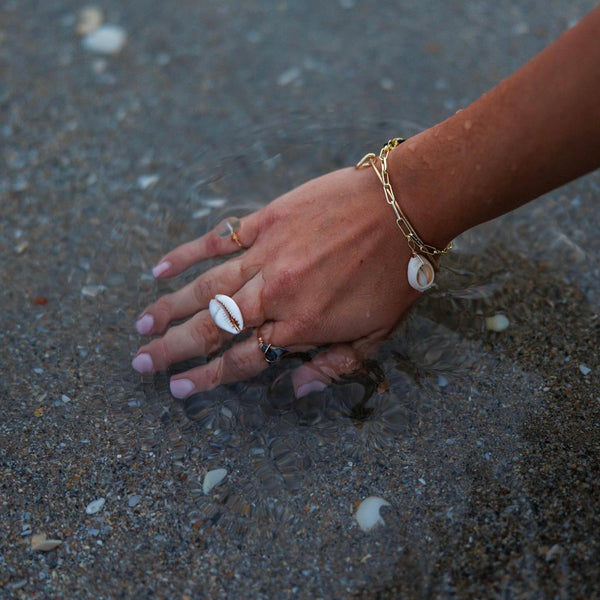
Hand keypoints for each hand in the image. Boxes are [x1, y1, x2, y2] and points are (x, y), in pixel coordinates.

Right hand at [131, 164, 422, 397]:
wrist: (406, 206)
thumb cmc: (397, 272)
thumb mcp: (378, 332)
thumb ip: (335, 364)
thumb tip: (297, 390)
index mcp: (302, 326)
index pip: (242, 360)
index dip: (207, 377)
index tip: (178, 388)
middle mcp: (276, 295)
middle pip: (213, 328)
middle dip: (173, 349)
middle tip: (141, 362)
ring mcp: (267, 256)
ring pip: (206, 289)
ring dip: (170, 309)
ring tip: (141, 326)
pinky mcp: (267, 222)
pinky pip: (218, 240)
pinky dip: (187, 255)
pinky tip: (159, 269)